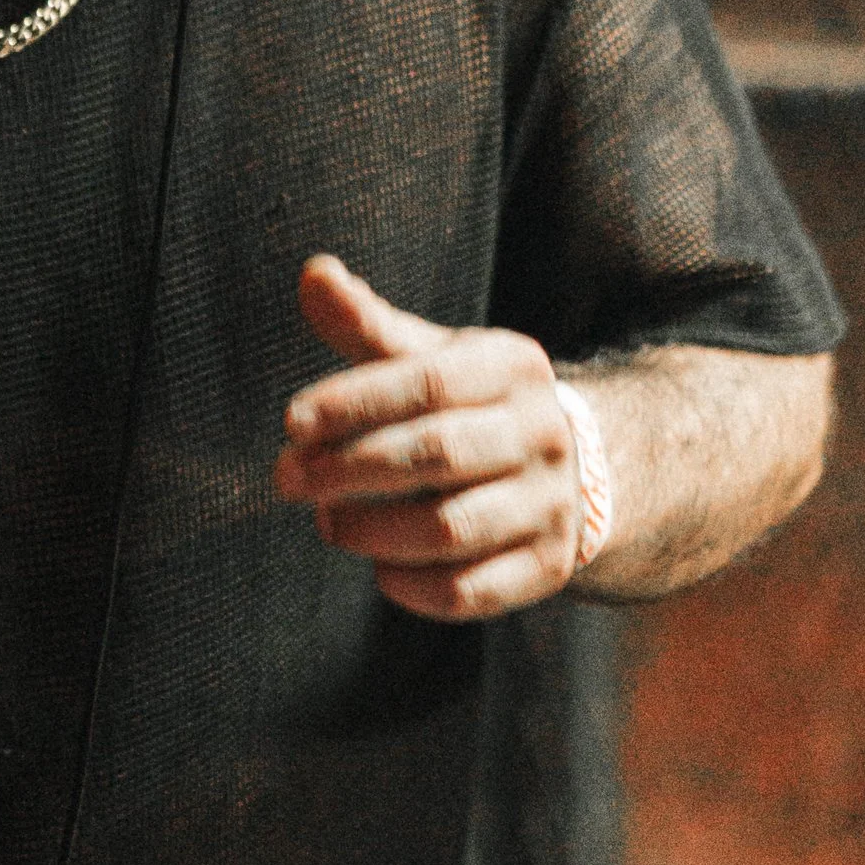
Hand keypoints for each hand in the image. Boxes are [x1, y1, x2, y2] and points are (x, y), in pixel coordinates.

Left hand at [274, 256, 583, 622]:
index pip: (428, 383)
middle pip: (437, 453)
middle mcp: (543, 434)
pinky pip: (470, 592)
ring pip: (449, 529)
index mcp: (513, 368)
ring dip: (371, 530)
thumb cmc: (473, 406)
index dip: (353, 402)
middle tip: (287, 479)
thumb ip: (368, 323)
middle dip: (348, 468)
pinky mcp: (549, 568)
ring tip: (327, 522)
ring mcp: (552, 505)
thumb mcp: (433, 356)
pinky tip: (378, 568)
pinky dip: (411, 586)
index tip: (291, 422)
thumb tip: (313, 272)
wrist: (576, 469)